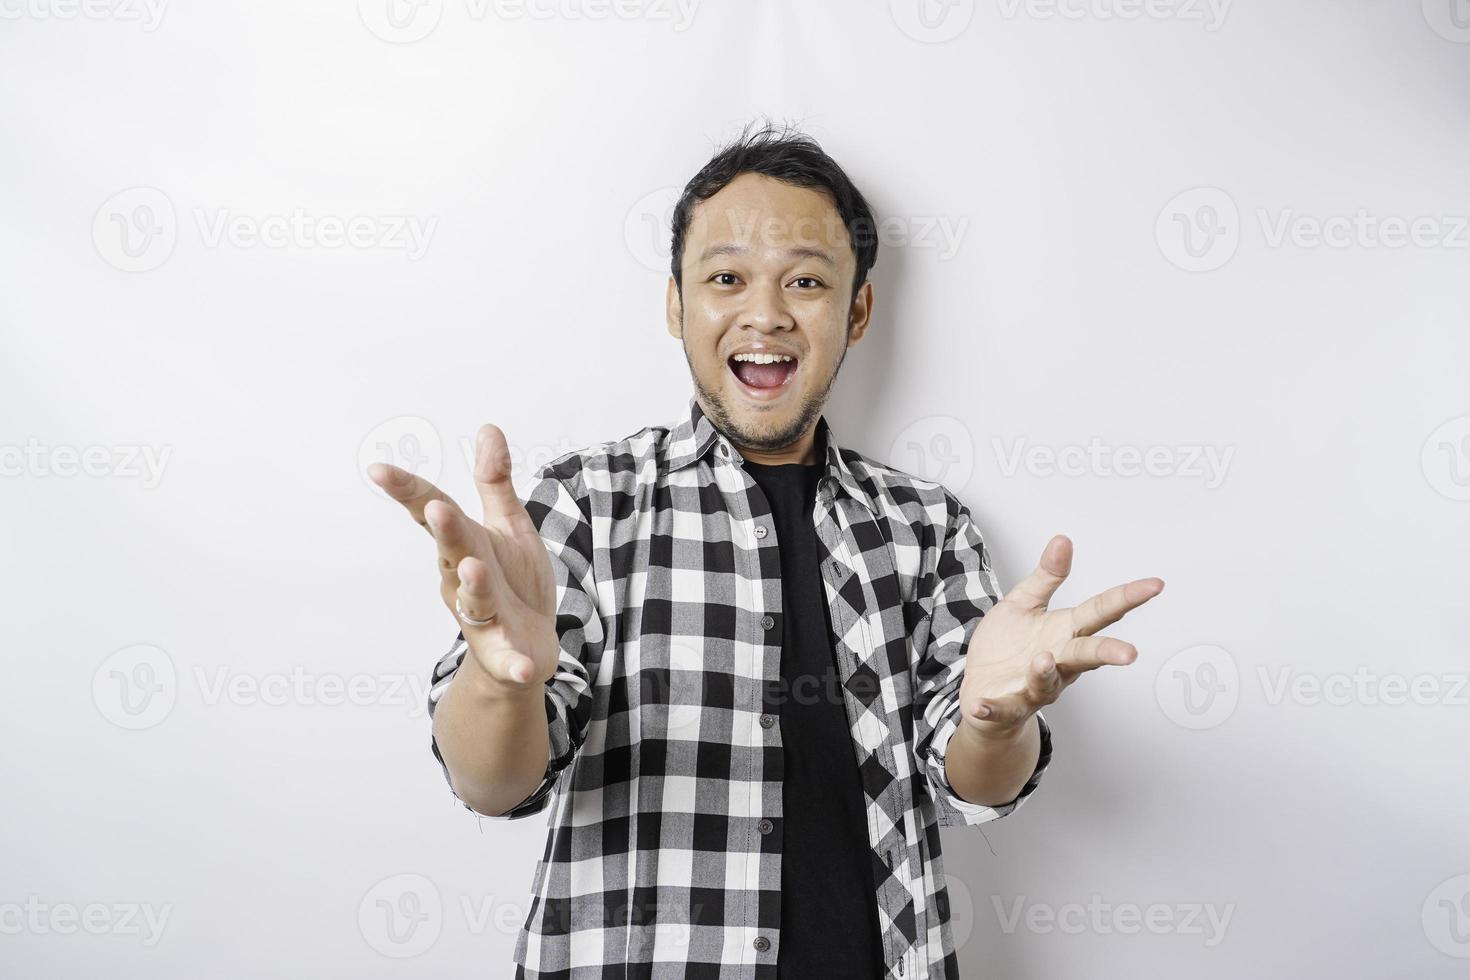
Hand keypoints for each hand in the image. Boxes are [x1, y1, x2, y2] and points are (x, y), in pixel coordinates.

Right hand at [368, 424, 558, 689]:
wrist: (527, 646)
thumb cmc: (513, 581)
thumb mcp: (508, 527)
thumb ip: (495, 483)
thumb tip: (488, 429)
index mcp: (465, 544)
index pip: (432, 512)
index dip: (407, 492)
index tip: (377, 470)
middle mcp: (463, 579)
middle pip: (453, 551)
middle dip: (446, 532)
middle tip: (437, 509)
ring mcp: (482, 617)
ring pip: (474, 600)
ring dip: (473, 586)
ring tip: (473, 568)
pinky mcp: (505, 653)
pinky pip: (507, 661)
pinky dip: (514, 666)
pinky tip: (526, 671)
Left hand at [957, 534, 1162, 738]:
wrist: (982, 688)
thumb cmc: (1008, 647)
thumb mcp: (1024, 603)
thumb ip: (1046, 577)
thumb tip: (1063, 540)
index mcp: (1064, 633)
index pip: (1100, 612)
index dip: (1127, 598)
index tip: (1154, 585)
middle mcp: (1057, 662)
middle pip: (1086, 655)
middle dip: (1107, 653)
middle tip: (1129, 653)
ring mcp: (1034, 686)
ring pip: (1047, 683)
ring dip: (1045, 673)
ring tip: (1042, 660)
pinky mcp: (1007, 706)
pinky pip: (1001, 710)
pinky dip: (990, 709)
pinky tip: (980, 706)